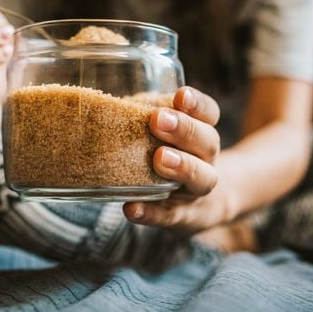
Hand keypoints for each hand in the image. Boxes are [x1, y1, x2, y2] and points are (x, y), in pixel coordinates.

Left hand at [123, 87, 236, 233]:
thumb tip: (102, 104)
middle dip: (185, 129)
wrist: (203, 205)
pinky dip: (151, 213)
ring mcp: (197, 190)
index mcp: (203, 132)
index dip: (197, 104)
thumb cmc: (176, 157)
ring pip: (201, 177)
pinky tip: (132, 208)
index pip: (209, 113)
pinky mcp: (182, 217)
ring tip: (160, 158)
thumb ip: (149, 118)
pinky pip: (169, 215)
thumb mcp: (170, 135)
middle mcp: (207, 159)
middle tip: (158, 120)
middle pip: (208, 141)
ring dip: (182, 166)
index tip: (180, 95)